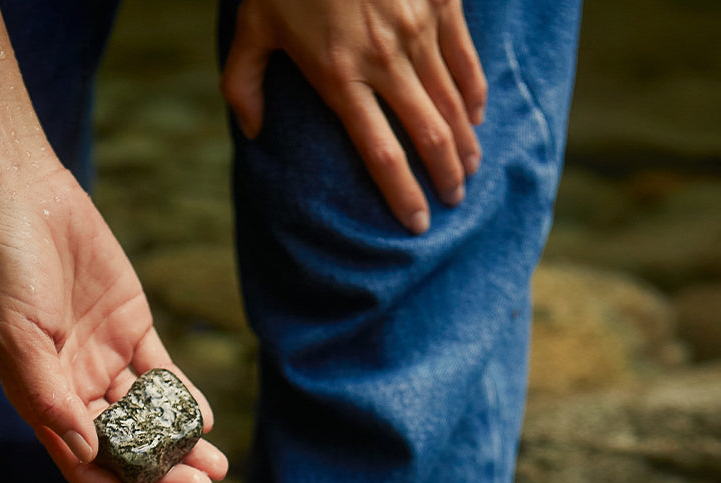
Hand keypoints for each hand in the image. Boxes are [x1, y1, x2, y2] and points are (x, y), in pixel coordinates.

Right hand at [0, 165, 227, 482]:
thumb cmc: (7, 272)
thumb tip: (86, 452)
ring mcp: (105, 361)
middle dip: (162, 473)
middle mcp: (76, 389)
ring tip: (215, 467)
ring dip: (179, 445)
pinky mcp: (132, 331)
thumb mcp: (18, 338)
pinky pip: (162, 375)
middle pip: (125, 447)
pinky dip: (182, 399)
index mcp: (44, 401)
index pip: (84, 464)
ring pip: (148, 417)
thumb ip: (50, 397)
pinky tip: (203, 420)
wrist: (25, 202)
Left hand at [222, 0, 486, 232]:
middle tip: (453, 202)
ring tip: (469, 170)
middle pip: (428, 136)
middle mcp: (384, 58)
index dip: (403, 194)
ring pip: (453, 103)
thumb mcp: (253, 25)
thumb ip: (244, 84)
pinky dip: (473, 93)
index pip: (381, 153)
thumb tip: (252, 133)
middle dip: (446, 177)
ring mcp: (416, 28)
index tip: (417, 223)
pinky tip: (477, 118)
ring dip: (465, 143)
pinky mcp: (440, 0)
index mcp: (339, 76)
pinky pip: (465, 59)